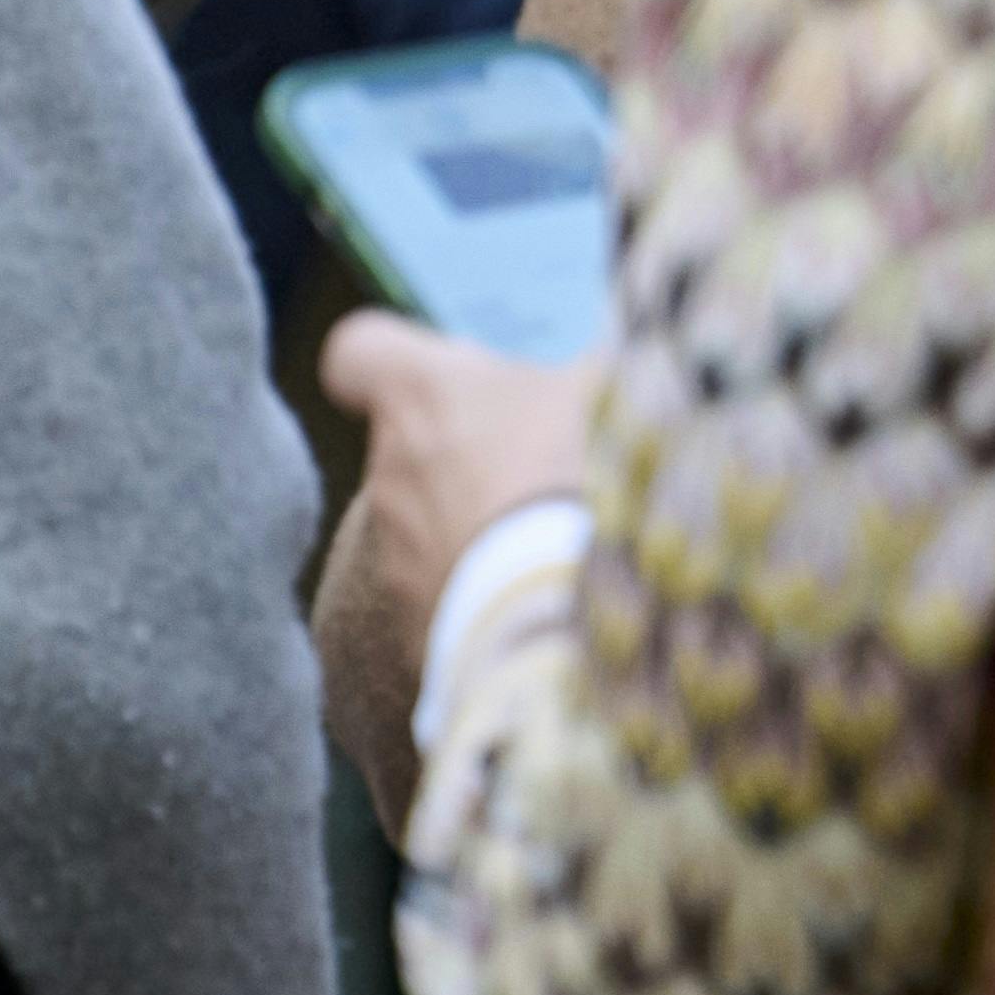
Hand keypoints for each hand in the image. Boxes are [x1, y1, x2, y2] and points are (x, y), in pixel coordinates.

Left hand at [311, 311, 599, 825]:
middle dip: (466, 458)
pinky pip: (447, 605)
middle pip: (411, 450)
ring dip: (478, 534)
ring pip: (428, 531)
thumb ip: (602, 372)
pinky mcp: (411, 640)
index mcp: (424, 397)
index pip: (360, 354)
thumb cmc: (590, 475)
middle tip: (546, 472)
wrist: (566, 618)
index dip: (391, 364)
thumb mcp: (615, 389)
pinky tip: (549, 609)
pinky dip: (486, 602)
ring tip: (560, 552)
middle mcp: (389, 477)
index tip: (441, 377)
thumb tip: (635, 359)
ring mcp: (394, 563)